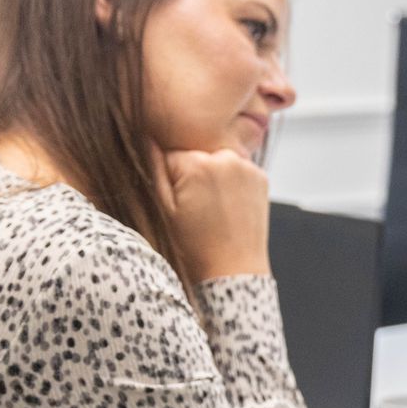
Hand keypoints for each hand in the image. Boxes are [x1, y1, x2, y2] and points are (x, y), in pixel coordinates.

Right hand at [153, 145, 270, 279]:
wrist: (233, 271)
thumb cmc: (194, 247)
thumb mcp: (164, 209)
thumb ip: (153, 168)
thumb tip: (145, 136)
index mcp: (196, 163)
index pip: (170, 154)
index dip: (168, 178)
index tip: (177, 202)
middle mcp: (225, 157)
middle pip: (196, 155)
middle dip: (191, 175)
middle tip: (196, 209)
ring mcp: (246, 166)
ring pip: (217, 161)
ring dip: (212, 176)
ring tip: (212, 209)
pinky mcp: (261, 176)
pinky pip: (237, 169)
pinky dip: (231, 182)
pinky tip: (227, 207)